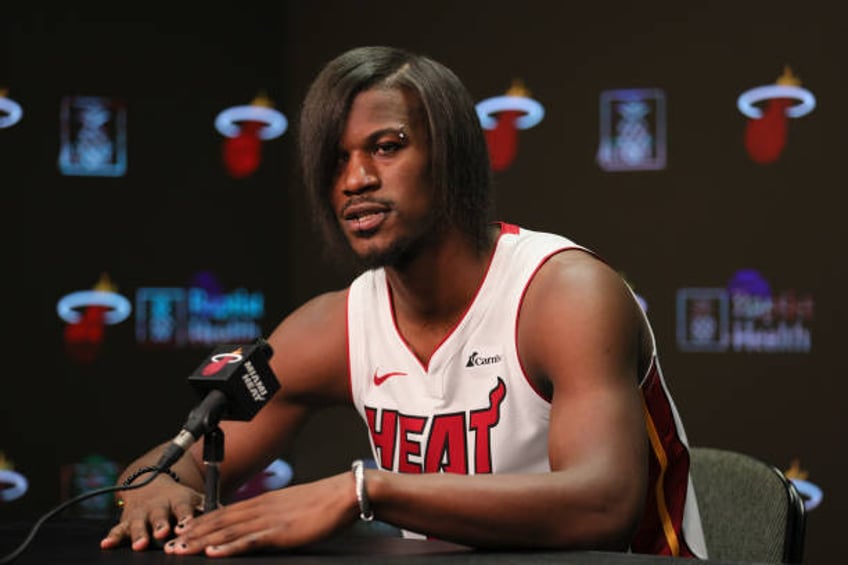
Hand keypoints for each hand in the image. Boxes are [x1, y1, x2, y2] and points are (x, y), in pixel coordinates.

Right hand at [100, 478, 203, 551]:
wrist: (151, 484)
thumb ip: (209, 508)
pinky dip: (112, 536)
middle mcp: (158, 505)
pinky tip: (106, 544)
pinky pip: (118, 529)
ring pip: (139, 523)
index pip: (183, 508)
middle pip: (159, 515)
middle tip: (163, 532)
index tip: (187, 524)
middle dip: (160, 524)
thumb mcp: (194, 499)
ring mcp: (141, 513)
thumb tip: (228, 518)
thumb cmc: (178, 499)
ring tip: (139, 544)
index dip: (185, 516)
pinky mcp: (126, 520)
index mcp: (178, 500)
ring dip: (139, 533)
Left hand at [164, 471, 356, 556]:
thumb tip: (261, 526)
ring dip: (202, 542)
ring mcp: (269, 520)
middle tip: (170, 545)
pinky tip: (213, 553)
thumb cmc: (324, 503)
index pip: (225, 512)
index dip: (201, 522)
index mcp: (263, 502)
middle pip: (220, 522)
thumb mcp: (292, 507)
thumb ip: (274, 514)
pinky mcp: (281, 532)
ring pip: (228, 532)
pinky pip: (250, 541)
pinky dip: (229, 547)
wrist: (345, 493)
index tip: (182, 531)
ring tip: (181, 551)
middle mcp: (261, 508)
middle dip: (193, 534)